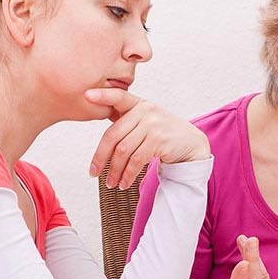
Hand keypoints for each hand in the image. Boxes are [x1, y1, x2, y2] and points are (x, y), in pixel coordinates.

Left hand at [84, 88, 210, 188]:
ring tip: (110, 183)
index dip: (103, 96)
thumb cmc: (163, 132)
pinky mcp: (159, 140)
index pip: (119, 96)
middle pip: (114, 135)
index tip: (87, 95)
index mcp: (139, 104)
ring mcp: (153, 125)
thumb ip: (126, 118)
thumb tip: (98, 112)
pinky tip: (124, 183)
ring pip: (123, 151)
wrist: (191, 143)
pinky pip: (136, 160)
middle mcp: (146, 111)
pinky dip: (128, 174)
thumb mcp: (145, 120)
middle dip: (101, 157)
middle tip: (93, 173)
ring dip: (115, 171)